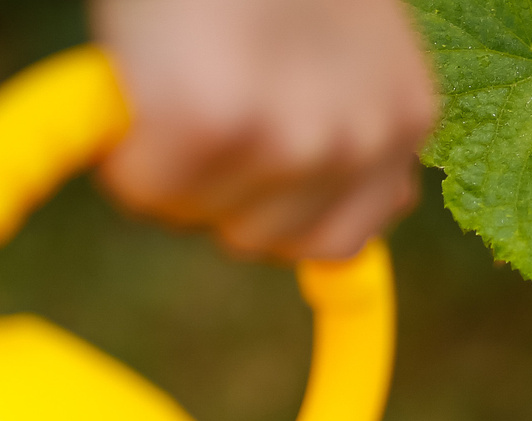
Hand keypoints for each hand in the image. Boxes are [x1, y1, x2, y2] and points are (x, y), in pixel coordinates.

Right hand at [88, 0, 438, 261]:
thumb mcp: (343, 44)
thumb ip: (347, 129)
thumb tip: (328, 265)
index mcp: (406, 118)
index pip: (340, 241)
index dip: (276, 200)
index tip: (251, 144)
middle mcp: (363, 139)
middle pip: (262, 240)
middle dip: (222, 183)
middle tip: (207, 83)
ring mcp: (292, 138)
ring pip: (199, 217)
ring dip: (176, 163)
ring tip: (182, 67)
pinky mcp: (210, 123)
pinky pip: (145, 186)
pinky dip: (126, 144)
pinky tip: (147, 70)